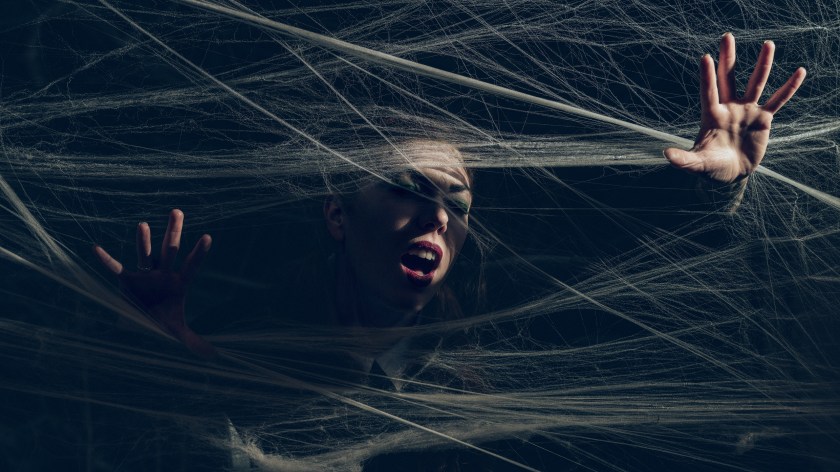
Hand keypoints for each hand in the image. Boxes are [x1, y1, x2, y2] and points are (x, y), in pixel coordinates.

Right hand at [94, 209, 215, 358]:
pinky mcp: (127, 281)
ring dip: (144, 240)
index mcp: (179, 283)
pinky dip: (106, 260)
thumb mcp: (179, 334)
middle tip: (178, 211)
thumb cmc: (164, 325)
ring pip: (145, 254)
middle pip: (170, 249)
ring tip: (143, 224)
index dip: (199, 253)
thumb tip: (214, 357)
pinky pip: (115, 268)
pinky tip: (97, 248)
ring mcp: (144, 275)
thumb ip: (196, 342)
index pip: (192, 265)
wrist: (142, 327)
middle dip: (173, 232)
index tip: (208, 237)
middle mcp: (162, 274)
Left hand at [665, 33, 805, 183]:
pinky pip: (778, 100)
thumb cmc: (711, 168)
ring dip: (762, 64)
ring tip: (768, 44)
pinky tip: (799, 72)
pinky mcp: (763, 119)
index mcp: (711, 116)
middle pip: (728, 78)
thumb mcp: (697, 164)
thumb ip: (684, 159)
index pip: (708, 92)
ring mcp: (746, 111)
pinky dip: (788, 87)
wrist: (732, 174)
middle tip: (726, 36)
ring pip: (756, 83)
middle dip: (728, 58)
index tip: (706, 57)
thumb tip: (667, 155)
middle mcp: (728, 108)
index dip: (707, 76)